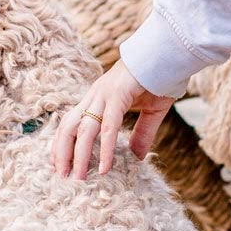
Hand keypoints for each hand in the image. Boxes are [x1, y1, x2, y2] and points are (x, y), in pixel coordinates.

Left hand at [52, 60, 173, 180]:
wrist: (171, 52)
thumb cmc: (161, 77)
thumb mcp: (151, 111)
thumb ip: (142, 133)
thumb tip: (137, 157)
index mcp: (99, 97)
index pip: (71, 122)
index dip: (62, 143)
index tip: (59, 164)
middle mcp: (96, 95)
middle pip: (68, 127)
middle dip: (62, 153)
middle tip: (61, 177)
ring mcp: (105, 94)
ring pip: (83, 129)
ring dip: (78, 156)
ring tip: (78, 178)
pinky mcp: (118, 95)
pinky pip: (108, 127)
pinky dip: (104, 149)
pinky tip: (105, 167)